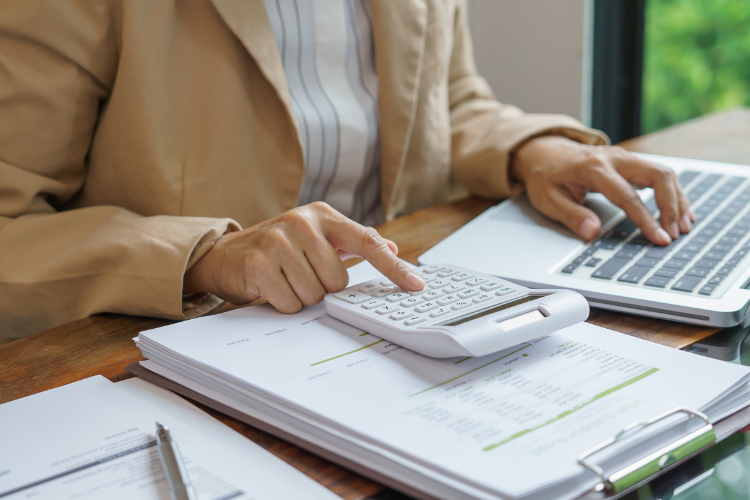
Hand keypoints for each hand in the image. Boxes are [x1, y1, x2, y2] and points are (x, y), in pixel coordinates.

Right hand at [183, 202, 424, 311]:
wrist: (224, 255)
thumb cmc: (277, 249)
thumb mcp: (315, 238)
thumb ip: (352, 243)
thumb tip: (392, 247)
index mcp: (322, 215)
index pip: (367, 241)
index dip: (393, 266)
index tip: (416, 285)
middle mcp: (302, 222)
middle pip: (338, 280)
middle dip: (321, 287)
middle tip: (300, 276)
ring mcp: (279, 241)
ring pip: (315, 294)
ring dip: (300, 296)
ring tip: (283, 280)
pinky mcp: (260, 263)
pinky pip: (291, 302)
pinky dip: (283, 303)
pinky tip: (270, 287)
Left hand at [511, 136, 693, 245]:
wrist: (543, 151)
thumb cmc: (545, 176)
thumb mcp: (548, 199)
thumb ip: (571, 216)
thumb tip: (592, 233)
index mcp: (593, 168)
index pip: (627, 196)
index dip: (646, 220)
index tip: (659, 238)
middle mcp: (614, 158)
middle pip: (657, 176)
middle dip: (671, 206)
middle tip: (675, 233)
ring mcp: (625, 157)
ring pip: (664, 173)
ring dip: (677, 199)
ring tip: (683, 226)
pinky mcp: (630, 162)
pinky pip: (659, 174)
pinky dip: (673, 192)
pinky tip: (679, 211)